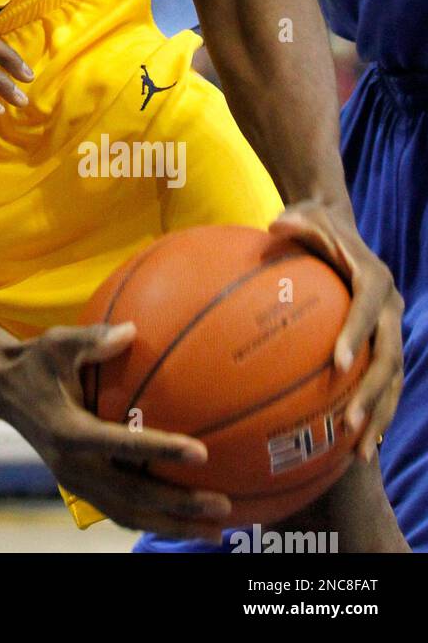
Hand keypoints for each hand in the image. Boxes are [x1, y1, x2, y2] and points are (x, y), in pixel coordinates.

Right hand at [0, 324, 233, 540]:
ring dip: (172, 525)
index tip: (202, 453)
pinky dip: (153, 521)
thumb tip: (131, 331)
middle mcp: (73, 466)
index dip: (162, 450)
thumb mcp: (56, 342)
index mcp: (70, 431)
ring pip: (129, 514)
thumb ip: (92, 339)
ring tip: (214, 531)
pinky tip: (183, 522)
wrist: (2, 390)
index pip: (123, 445)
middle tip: (222, 506)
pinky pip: (121, 511)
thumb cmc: (35, 361)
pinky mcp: (80, 488)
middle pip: (133, 497)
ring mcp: (76, 482)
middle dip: (179, 506)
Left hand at [269, 199, 404, 459]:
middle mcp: (390, 306)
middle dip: (372, 392)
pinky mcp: (384, 343)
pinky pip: (385, 383)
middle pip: (388, 356)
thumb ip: (293, 223)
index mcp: (373, 277)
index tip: (338, 366)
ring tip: (360, 452)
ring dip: (380, 415)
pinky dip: (377, 412)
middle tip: (348, 423)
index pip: (367, 309)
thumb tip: (276, 225)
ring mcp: (391, 328)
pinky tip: (359, 445)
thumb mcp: (302, 216)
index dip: (356, 335)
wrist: (338, 225)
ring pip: (393, 379)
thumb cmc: (313, 223)